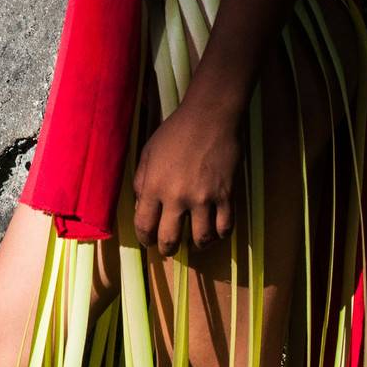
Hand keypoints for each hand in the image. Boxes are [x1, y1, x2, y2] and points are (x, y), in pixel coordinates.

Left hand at [133, 98, 242, 256]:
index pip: (144, 226)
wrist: (210, 116)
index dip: (145, 239)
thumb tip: (140, 208)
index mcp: (153, 186)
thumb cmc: (176, 131)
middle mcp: (177, 196)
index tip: (149, 240)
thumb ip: (141, 182)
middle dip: (167, 249)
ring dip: (197, 245)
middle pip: (170, 240)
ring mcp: (203, 198)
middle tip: (170, 248)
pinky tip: (216, 232)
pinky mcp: (226, 195)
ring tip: (196, 240)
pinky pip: (225, 227)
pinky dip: (220, 235)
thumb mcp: (148, 152)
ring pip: (201, 239)